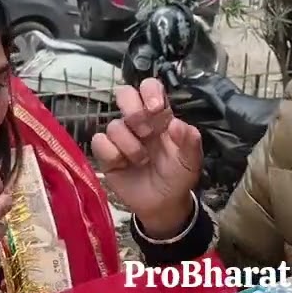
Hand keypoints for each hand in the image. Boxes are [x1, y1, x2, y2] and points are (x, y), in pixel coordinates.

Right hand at [91, 78, 200, 236]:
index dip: (149, 91)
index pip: (150, 87)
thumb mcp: (191, 161)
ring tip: (142, 160)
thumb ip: (190, 141)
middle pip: (124, 95)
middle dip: (134, 111)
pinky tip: (123, 164)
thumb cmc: (178, 176)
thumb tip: (176, 124)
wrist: (164, 204)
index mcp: (160, 116)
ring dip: (130, 144)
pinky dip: (112, 154)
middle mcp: (138, 122)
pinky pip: (99, 142)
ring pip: (114, 125)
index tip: (156, 108)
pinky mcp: (107, 154)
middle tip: (146, 132)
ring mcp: (121, 137)